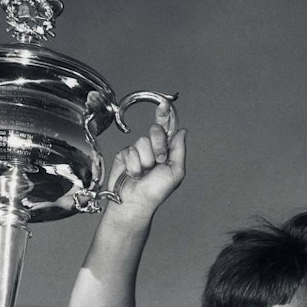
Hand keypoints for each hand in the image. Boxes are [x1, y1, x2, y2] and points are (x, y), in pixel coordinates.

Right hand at [106, 99, 186, 219]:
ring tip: (144, 173)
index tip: (165, 104)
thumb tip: (182, 131)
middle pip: (155, 131)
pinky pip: (130, 151)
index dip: (165, 114)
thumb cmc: (156, 192)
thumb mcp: (176, 172)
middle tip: (158, 162)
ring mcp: (137, 151)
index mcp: (166, 150)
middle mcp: (152, 148)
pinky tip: (134, 175)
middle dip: (158, 146)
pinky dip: (134, 165)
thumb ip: (179, 149)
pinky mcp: (124, 155)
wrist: (135, 202)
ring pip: (142, 142)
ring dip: (145, 161)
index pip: (166, 128)